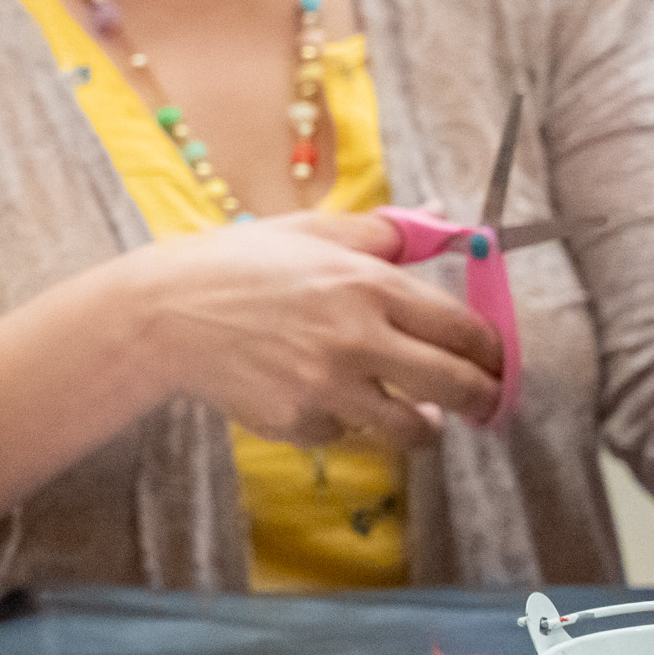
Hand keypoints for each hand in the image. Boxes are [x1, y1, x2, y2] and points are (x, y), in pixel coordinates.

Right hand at [124, 211, 504, 448]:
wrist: (161, 315)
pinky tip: (328, 401)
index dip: (492, 351)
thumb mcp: (308, 230)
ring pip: (414, 430)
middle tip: (482, 401)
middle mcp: (357, 340)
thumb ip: (382, 230)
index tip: (493, 360)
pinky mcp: (299, 423)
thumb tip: (443, 218)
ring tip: (418, 416)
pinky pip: (348, 436)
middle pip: (459, 387)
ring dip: (425, 425)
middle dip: (483, 398)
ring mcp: (328, 388)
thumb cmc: (233, 264)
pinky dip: (347, 424)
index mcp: (367, 284)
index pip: (465, 330)